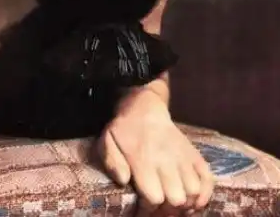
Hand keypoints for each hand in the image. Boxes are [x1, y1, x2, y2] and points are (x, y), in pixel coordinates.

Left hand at [95, 90, 214, 215]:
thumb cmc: (123, 129)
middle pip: (176, 199)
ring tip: (174, 207)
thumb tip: (123, 181)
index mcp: (143, 159)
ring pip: (193, 192)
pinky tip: (193, 201)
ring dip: (185, 205)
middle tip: (158, 210)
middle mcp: (166, 160)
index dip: (148, 209)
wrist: (144, 108)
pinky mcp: (194, 155)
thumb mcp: (106, 141)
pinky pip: (208, 180)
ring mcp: (183, 158)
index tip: (142, 210)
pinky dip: (204, 195)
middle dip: (167, 210)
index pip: (153, 197)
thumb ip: (112, 162)